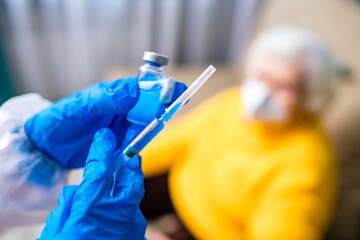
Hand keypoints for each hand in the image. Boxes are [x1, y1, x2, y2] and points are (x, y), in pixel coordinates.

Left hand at [25, 77, 186, 167]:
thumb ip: (107, 99)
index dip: (163, 88)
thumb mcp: (82, 106)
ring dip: (151, 129)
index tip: (178, 91)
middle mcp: (123, 107)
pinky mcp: (119, 141)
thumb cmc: (61, 119)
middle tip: (169, 114)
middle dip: (164, 109)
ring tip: (147, 133)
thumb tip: (135, 91)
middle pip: (151, 106)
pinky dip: (139, 145)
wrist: (47, 145)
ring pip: (146, 125)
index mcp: (115, 93)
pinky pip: (137, 142)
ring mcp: (122, 125)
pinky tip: (135, 148)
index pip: (145, 86)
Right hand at [38, 128, 145, 239]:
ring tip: (122, 174)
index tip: (104, 137)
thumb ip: (67, 207)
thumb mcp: (56, 232)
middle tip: (124, 151)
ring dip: (129, 180)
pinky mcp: (138, 233)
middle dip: (128, 158)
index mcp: (92, 207)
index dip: (104, 147)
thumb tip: (77, 193)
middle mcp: (117, 211)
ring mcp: (131, 222)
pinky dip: (127, 203)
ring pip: (135, 191)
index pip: (102, 166)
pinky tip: (118, 208)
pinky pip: (134, 211)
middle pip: (130, 173)